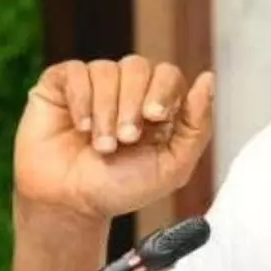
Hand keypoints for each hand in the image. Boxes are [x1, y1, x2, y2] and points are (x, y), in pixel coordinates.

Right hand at [12, 56, 214, 221]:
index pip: (168, 74)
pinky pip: (75, 72)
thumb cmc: (120, 187)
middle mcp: (126, 89)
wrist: (70, 204)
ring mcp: (94, 84)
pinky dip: (80, 100)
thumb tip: (208, 78)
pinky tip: (80, 127)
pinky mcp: (61, 85)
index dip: (162, 91)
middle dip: (132, 105)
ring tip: (101, 146)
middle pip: (138, 66)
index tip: (152, 117)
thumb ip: (197, 125)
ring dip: (105, 111)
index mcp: (156, 104)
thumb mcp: (172, 166)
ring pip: (106, 70)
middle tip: (125, 139)